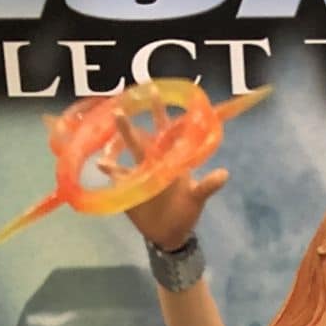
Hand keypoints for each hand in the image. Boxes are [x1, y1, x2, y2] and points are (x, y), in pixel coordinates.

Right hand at [99, 110, 228, 251]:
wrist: (171, 234)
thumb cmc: (186, 212)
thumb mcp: (197, 198)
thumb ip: (208, 186)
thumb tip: (224, 174)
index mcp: (170, 159)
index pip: (164, 130)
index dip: (159, 111)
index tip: (153, 91)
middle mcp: (152, 161)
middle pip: (140, 139)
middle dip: (129, 125)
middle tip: (120, 108)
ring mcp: (138, 174)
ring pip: (126, 154)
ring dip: (118, 142)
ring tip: (107, 132)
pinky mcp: (128, 188)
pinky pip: (117, 177)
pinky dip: (110, 170)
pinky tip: (101, 164)